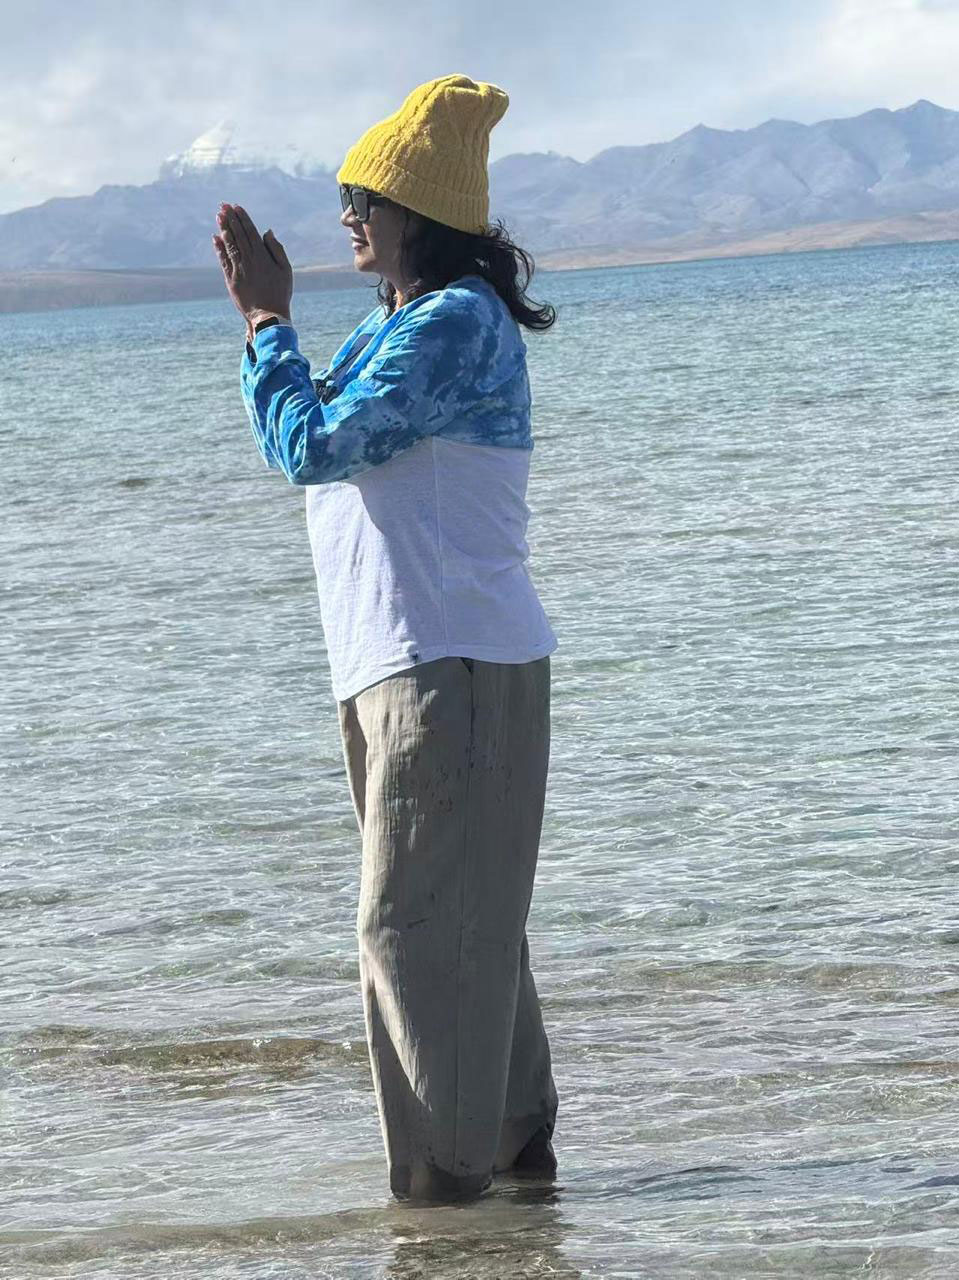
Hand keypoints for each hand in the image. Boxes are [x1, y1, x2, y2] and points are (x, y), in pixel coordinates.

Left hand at [213, 203, 292, 330]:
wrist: (268, 316)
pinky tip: (216, 237)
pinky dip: (219, 248)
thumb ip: (276, 249)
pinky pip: (224, 260)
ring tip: (219, 216)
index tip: (236, 207)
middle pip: (238, 235)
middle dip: (230, 219)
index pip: (250, 232)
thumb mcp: (286, 270)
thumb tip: (267, 232)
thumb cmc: (280, 293)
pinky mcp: (231, 280)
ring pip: (229, 245)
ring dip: (224, 229)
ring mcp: (238, 270)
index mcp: (263, 256)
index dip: (243, 218)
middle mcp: (249, 260)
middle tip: (223, 205)